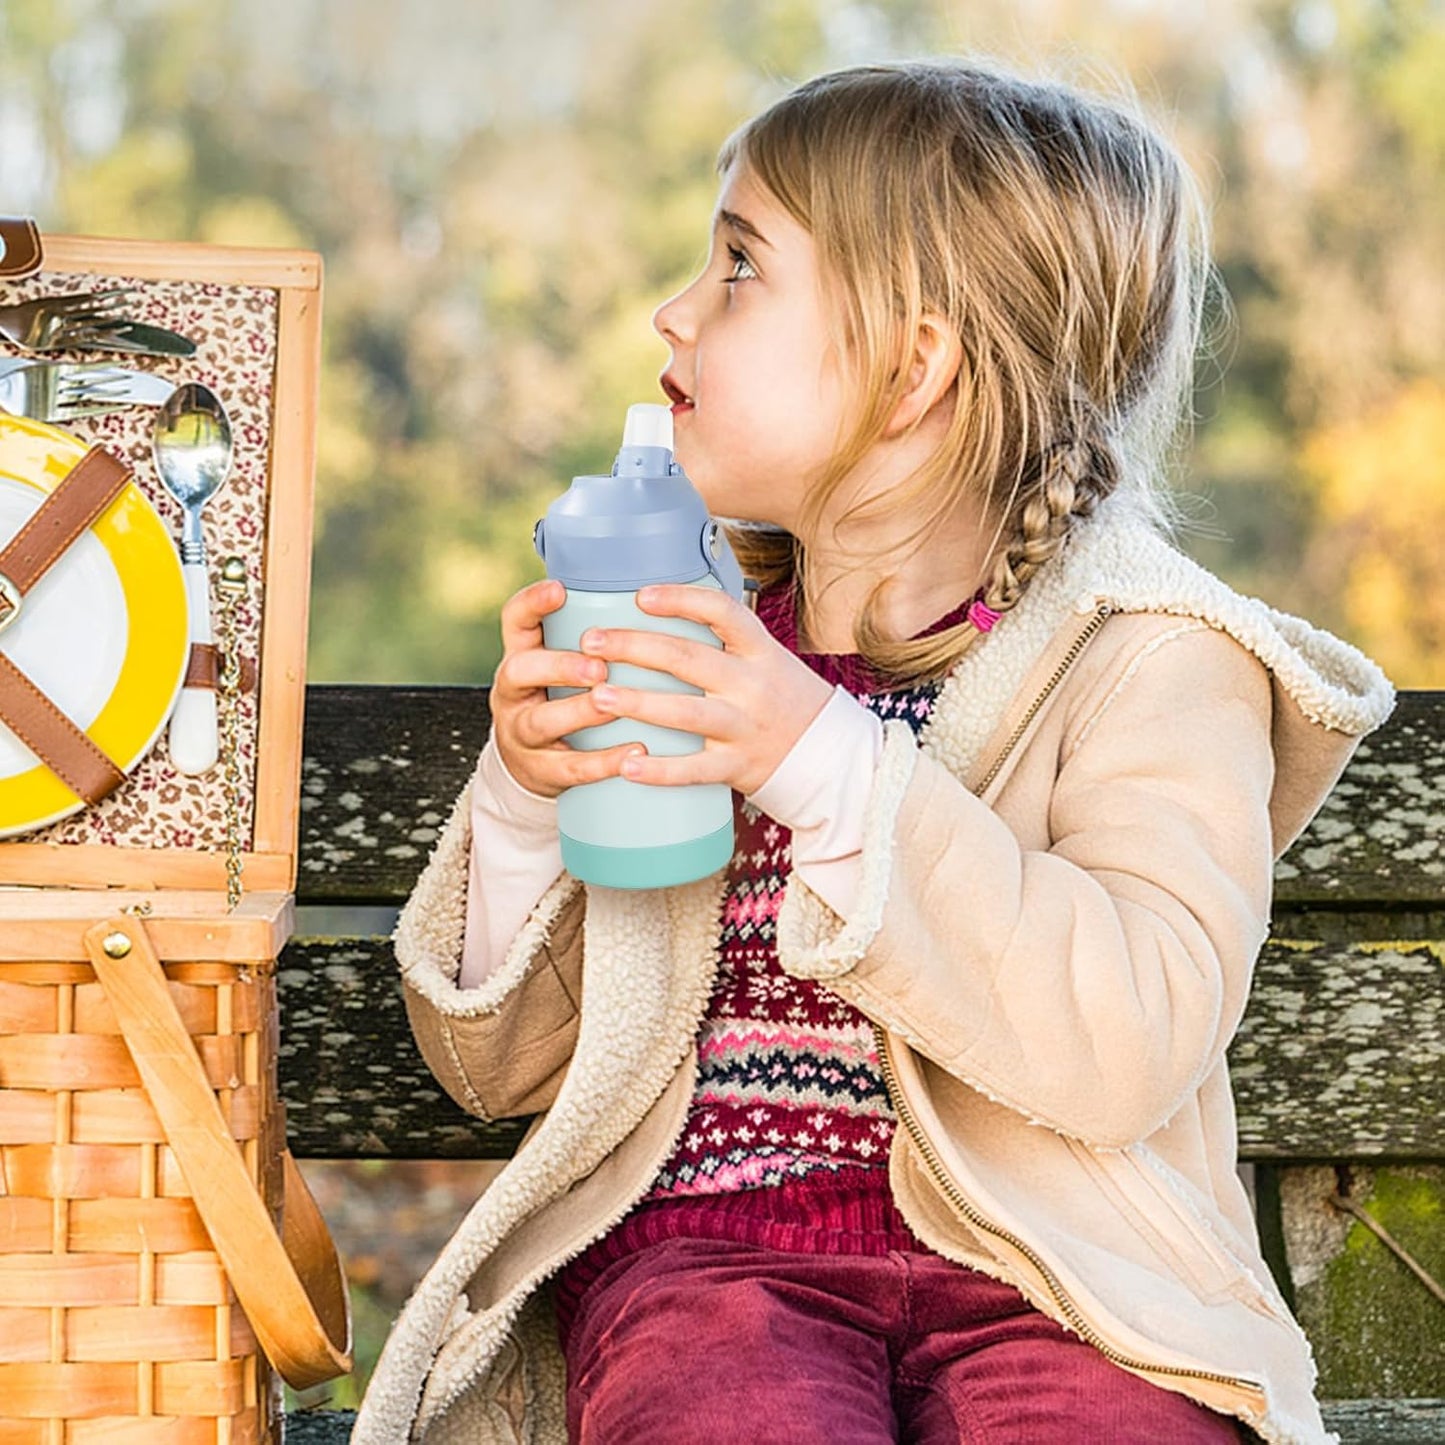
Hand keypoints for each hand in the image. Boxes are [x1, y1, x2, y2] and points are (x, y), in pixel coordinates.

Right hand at [489, 579, 643, 798]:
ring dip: (580, 711)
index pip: (514, 620)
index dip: (532, 603)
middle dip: (559, 666)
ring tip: (613, 704)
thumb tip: (655, 599)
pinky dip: (604, 761)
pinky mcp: (543, 771)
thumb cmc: (560, 701)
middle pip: (520, 671)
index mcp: (521, 656)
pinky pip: (572, 768)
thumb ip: (591, 640)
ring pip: (542, 721)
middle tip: (597, 665)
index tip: (560, 589)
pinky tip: (635, 751)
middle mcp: (513, 692)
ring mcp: (523, 734)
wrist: (533, 765)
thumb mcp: (560, 667)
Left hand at [581, 584, 835, 795]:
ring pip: (686, 712)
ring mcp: (745, 727)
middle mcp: (752, 684)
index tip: (639, 595)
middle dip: (634, 647)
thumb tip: (665, 610)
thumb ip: (724, 641)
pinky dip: (660, 770)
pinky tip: (627, 765)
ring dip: (638, 702)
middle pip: (687, 658)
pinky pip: (694, 769)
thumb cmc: (786, 700)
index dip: (679, 599)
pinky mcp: (737, 766)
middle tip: (591, 641)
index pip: (721, 611)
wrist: (831, 756)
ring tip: (598, 695)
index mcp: (759, 651)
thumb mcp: (767, 659)